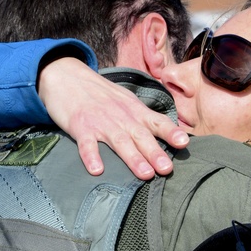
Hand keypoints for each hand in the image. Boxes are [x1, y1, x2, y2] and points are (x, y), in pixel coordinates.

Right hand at [37, 55, 187, 177]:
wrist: (66, 76)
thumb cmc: (99, 93)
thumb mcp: (125, 100)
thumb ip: (142, 117)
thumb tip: (167, 133)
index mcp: (133, 110)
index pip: (156, 121)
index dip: (170, 132)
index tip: (184, 142)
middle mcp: (120, 116)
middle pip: (140, 135)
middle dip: (155, 152)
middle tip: (167, 169)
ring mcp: (100, 121)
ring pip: (119, 141)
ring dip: (133, 158)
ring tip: (145, 174)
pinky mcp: (80, 126)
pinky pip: (86, 144)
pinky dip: (91, 156)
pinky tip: (97, 170)